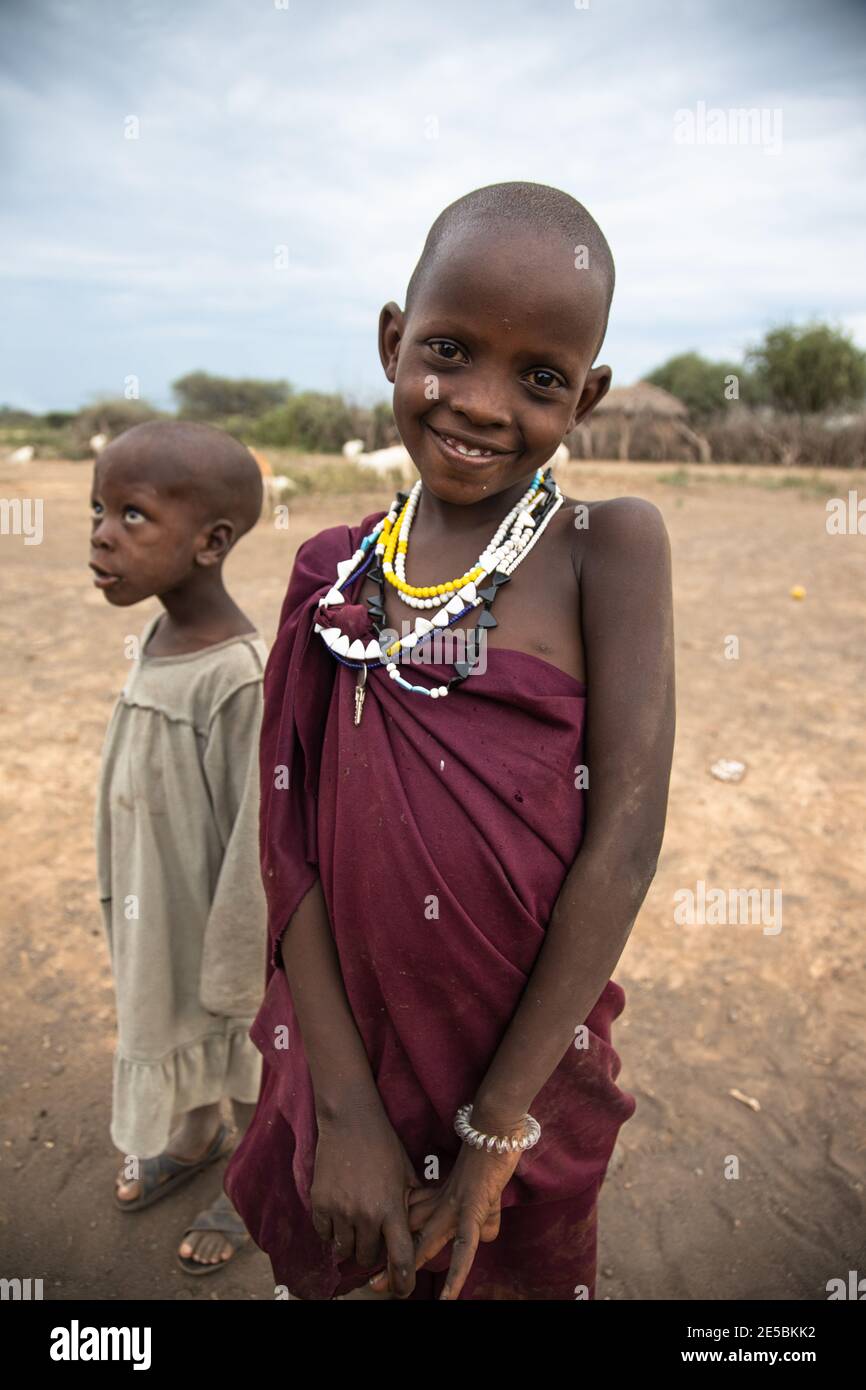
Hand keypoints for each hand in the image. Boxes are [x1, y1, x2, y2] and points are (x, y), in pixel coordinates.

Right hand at [310, 1099, 422, 1297]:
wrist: (350, 1119)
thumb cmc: (384, 1144)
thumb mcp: (406, 1174)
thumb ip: (412, 1203)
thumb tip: (421, 1227)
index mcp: (392, 1209)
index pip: (400, 1259)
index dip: (403, 1282)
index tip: (402, 1291)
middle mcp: (365, 1215)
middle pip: (367, 1259)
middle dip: (372, 1255)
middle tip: (374, 1238)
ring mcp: (340, 1210)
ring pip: (344, 1250)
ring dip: (351, 1244)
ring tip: (355, 1226)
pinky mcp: (319, 1203)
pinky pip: (324, 1235)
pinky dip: (331, 1232)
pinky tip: (339, 1215)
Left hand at [368, 1131, 523, 1299]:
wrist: (495, 1131)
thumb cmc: (490, 1158)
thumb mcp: (485, 1196)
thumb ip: (482, 1218)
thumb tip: (486, 1237)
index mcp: (438, 1198)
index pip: (411, 1223)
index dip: (393, 1240)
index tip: (377, 1257)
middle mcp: (440, 1205)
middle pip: (409, 1234)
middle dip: (389, 1258)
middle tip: (371, 1281)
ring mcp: (453, 1208)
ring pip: (426, 1243)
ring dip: (409, 1266)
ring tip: (393, 1289)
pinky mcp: (471, 1211)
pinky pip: (463, 1248)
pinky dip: (455, 1274)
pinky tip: (446, 1297)